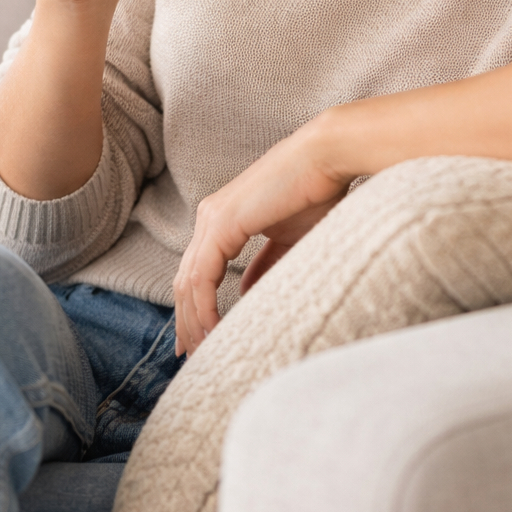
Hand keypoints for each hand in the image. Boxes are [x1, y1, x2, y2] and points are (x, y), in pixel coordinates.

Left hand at [173, 120, 349, 356]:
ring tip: (203, 350)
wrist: (326, 156)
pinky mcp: (222, 223)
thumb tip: (248, 291)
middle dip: (186, 320)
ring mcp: (212, 218)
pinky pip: (202, 276)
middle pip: (185, 279)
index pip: (197, 269)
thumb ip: (265, 263)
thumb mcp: (288, 237)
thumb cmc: (316, 191)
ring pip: (188, 281)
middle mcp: (209, 216)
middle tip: (190, 355)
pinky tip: (212, 329)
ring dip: (193, 320)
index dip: (194, 306)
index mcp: (222, 216)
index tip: (199, 337)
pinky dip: (204, 307)